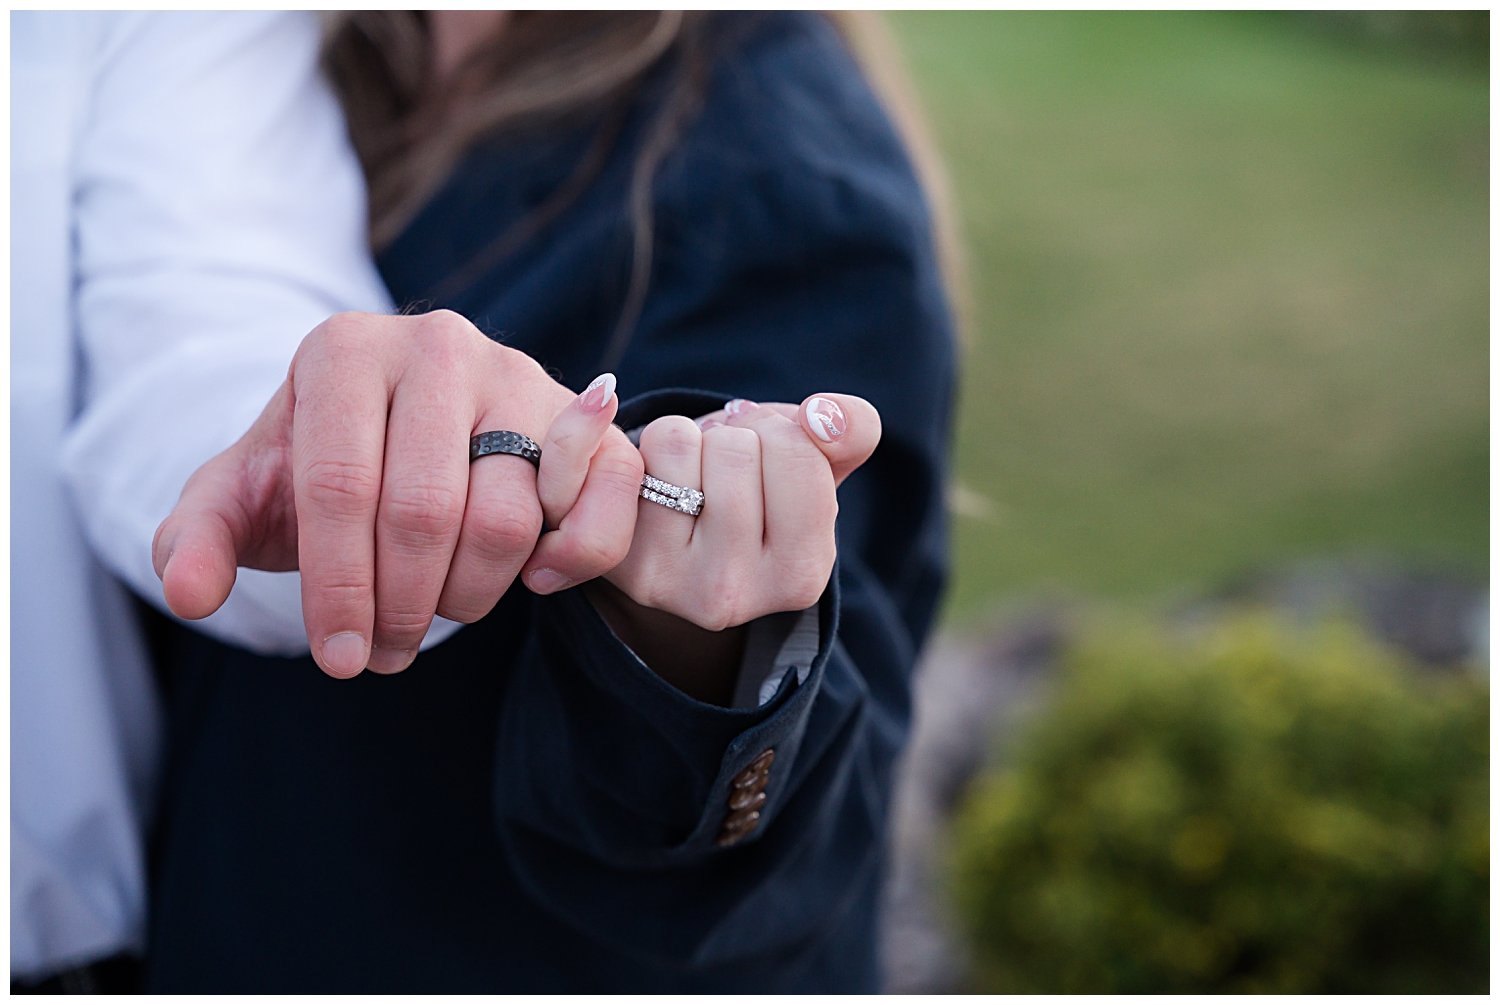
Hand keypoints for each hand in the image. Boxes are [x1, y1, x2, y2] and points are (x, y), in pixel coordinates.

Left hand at [152, 310, 642, 678]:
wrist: (410, 420)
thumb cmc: (325, 465)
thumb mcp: (250, 494)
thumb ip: (202, 537)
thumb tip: (190, 595)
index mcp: (345, 349)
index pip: (340, 485)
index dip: (336, 587)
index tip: (335, 658)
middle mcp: (439, 345)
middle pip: (425, 510)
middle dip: (401, 605)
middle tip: (382, 652)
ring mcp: (520, 374)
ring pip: (507, 518)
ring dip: (469, 595)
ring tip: (436, 609)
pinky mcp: (583, 412)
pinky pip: (601, 501)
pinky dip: (573, 559)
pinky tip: (533, 581)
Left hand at [565, 393, 879, 703]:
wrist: (690, 528)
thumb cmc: (765, 489)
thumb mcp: (822, 462)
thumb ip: (851, 431)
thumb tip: (823, 416)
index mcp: (801, 579)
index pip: (798, 453)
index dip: (785, 433)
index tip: (774, 466)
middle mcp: (736, 596)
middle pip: (738, 449)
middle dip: (738, 438)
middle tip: (732, 474)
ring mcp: (672, 585)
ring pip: (685, 444)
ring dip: (694, 440)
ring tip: (700, 478)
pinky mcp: (623, 559)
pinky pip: (640, 455)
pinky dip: (656, 448)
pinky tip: (663, 486)